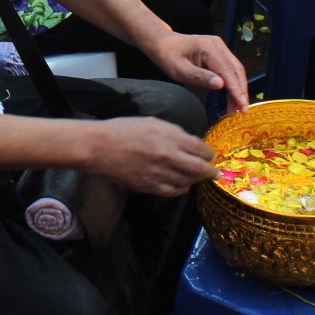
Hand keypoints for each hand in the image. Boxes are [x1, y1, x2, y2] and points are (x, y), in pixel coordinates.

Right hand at [83, 116, 216, 196]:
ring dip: (195, 180)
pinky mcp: (149, 186)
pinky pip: (173, 191)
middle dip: (210, 172)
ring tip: (196, 178)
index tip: (211, 156)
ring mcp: (159, 173)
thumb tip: (190, 143)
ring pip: (187, 182)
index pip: (200, 149)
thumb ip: (174, 132)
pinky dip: (181, 189)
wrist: (99, 147)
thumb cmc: (123, 130)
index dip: (208, 154)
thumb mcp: (152, 122)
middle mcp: (167, 156)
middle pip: (199, 169)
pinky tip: (181, 185)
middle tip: (215, 174)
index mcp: (169, 137)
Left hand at [144, 31, 248, 113]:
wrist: (163, 43)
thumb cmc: (168, 57)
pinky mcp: (219, 52)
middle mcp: (218, 45)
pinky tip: (232, 95)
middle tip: (241, 111)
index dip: (236, 90)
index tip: (242, 106)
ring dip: (238, 88)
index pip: (228, 71)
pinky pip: (230, 68)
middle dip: (240, 91)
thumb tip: (221, 85)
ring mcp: (220, 47)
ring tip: (237, 107)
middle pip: (236, 70)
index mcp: (209, 48)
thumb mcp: (180, 71)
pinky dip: (233, 82)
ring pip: (236, 69)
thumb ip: (200, 77)